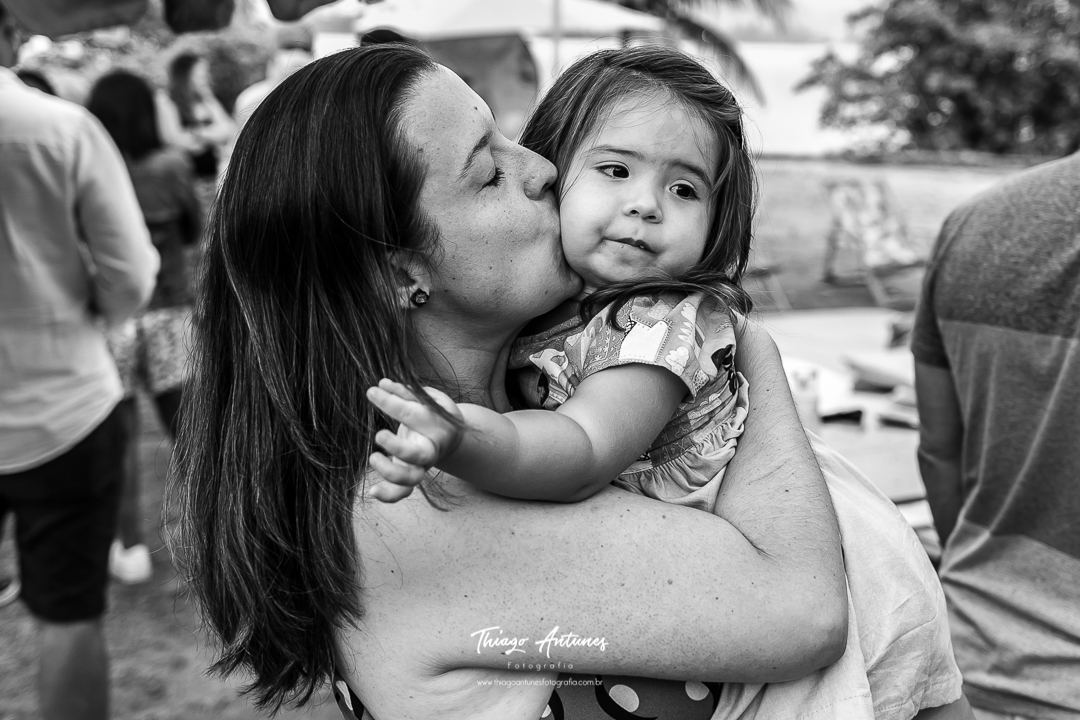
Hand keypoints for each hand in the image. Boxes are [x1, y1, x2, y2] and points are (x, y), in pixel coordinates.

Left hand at [365, 379, 463, 502]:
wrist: (452, 435)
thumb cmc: (434, 413)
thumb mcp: (427, 398)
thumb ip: (406, 393)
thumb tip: (383, 384)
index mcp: (437, 425)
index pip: (411, 414)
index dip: (389, 402)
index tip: (372, 392)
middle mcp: (432, 449)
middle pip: (419, 455)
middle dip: (398, 447)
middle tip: (379, 435)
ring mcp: (422, 466)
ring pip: (412, 479)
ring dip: (391, 473)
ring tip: (373, 457)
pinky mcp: (412, 476)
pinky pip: (403, 492)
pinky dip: (389, 495)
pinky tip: (373, 491)